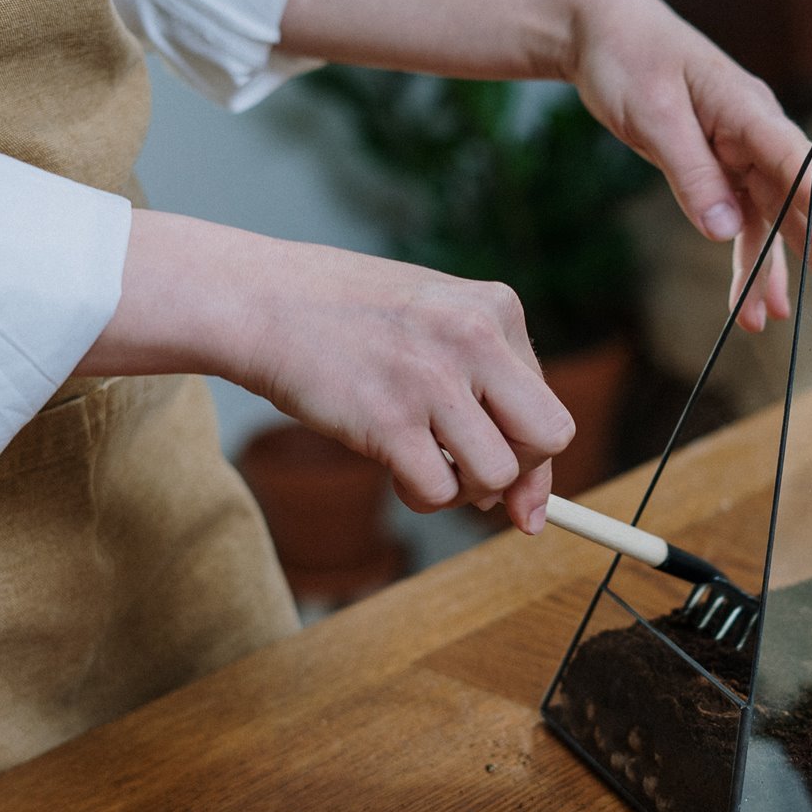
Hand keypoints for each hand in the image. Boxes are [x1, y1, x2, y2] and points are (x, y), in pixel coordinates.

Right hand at [81, 211, 572, 532]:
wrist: (262, 300)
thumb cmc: (348, 320)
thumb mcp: (435, 329)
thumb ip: (489, 397)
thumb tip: (531, 510)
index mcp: (497, 307)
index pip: (548, 404)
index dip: (530, 454)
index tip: (513, 484)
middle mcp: (475, 337)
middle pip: (549, 438)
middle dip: (517, 471)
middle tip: (470, 469)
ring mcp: (433, 378)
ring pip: (498, 474)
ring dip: (465, 489)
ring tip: (424, 464)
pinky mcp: (389, 419)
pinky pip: (439, 491)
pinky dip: (422, 496)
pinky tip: (395, 470)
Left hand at [564, 0, 811, 331]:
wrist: (602, 30)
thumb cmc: (629, 58)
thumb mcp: (654, 115)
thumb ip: (691, 173)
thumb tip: (724, 230)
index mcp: (746, 108)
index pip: (797, 160)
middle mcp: (752, 131)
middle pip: (794, 194)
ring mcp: (737, 149)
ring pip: (766, 216)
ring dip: (769, 266)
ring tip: (768, 318)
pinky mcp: (716, 164)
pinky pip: (738, 216)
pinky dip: (740, 254)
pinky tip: (745, 295)